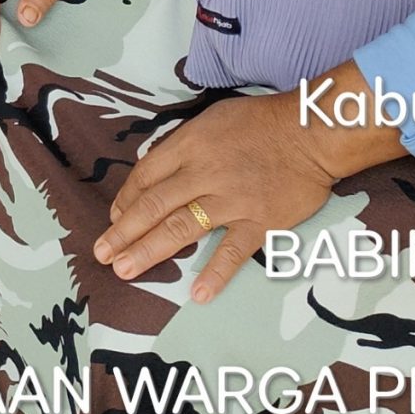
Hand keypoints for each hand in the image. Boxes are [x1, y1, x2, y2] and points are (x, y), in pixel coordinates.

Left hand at [94, 97, 343, 302]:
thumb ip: (184, 146)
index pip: (147, 175)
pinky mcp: (260, 221)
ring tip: (125, 271)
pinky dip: (215, 273)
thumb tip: (156, 171)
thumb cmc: (261, 122)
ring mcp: (232, 199)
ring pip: (182, 227)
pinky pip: (233, 251)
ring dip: (150, 250)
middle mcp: (205, 172)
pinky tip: (197, 294)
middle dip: (124, 231)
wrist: (311, 131)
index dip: (126, 200)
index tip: (114, 218)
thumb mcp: (212, 119)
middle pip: (155, 204)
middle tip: (103, 254)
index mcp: (191, 144)